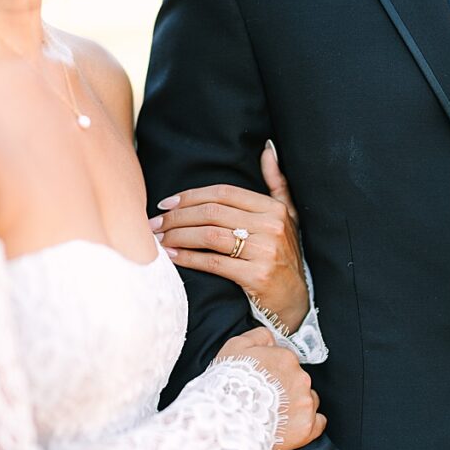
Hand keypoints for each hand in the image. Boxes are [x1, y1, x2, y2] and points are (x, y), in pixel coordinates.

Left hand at [151, 142, 308, 330]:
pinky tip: (172, 255)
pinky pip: (213, 262)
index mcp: (274, 208)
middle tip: (154, 222)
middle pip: (212, 213)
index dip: (190, 196)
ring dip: (177, 236)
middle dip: (177, 217)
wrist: (295, 301)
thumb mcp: (288, 216)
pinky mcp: (257, 276)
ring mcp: (265, 251)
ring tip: (159, 238)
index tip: (166, 203)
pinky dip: (188, 257)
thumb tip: (266, 148)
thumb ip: (277, 183)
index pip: (223, 193)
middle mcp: (271, 226)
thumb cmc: (283, 256)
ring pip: (209, 235)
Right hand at [216, 327, 325, 449]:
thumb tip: (271, 338)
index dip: (271, 369)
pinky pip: (318, 421)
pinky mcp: (308, 427)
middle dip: (284, 386)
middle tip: (263, 396)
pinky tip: (291, 423)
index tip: (261, 379)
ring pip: (308, 399)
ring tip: (274, 412)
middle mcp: (301, 379)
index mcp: (286, 358)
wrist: (228, 421)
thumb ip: (258, 336)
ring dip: (296, 403)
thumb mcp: (234, 347)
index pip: (286, 360)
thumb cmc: (228, 385)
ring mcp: (306, 404)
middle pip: (298, 379)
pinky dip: (306, 421)